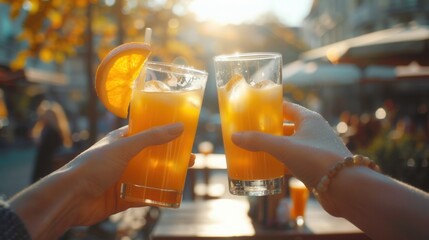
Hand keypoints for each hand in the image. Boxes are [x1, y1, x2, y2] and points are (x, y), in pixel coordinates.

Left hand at [9, 123, 194, 238]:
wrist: (71, 198)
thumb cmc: (93, 166)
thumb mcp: (125, 147)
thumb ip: (152, 138)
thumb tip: (179, 127)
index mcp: (120, 140)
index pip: (146, 131)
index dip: (164, 131)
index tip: (182, 133)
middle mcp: (122, 158)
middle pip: (152, 155)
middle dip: (171, 157)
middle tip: (191, 158)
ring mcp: (122, 178)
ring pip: (150, 176)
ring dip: (167, 176)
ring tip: (186, 175)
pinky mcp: (122, 197)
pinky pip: (143, 195)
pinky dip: (156, 196)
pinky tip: (171, 195)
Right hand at [232, 101, 350, 187]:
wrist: (346, 189)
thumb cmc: (316, 159)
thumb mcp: (283, 148)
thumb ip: (258, 141)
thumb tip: (235, 136)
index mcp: (309, 119)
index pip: (286, 107)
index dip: (269, 108)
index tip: (253, 112)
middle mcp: (314, 131)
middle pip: (286, 126)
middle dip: (269, 130)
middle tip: (250, 133)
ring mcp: (316, 149)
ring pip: (290, 145)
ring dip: (275, 148)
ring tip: (255, 150)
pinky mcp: (316, 167)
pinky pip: (295, 161)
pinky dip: (282, 163)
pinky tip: (269, 169)